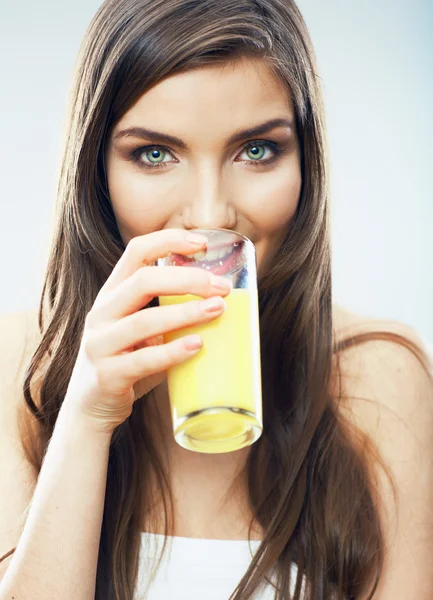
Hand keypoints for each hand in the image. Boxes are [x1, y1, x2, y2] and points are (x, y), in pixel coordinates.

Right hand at [63, 229, 231, 434]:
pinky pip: (143, 360)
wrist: (91, 407)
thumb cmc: (127, 361)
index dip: (168, 241)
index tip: (203, 243)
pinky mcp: (107, 376)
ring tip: (217, 310)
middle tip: (221, 287)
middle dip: (187, 280)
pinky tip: (197, 345)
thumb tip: (220, 300)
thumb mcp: (142, 329)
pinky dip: (173, 351)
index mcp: (112, 295)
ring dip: (185, 313)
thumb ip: (166, 311)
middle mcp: (101, 314)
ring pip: (143, 321)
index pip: (136, 252)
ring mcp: (100, 345)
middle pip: (142, 282)